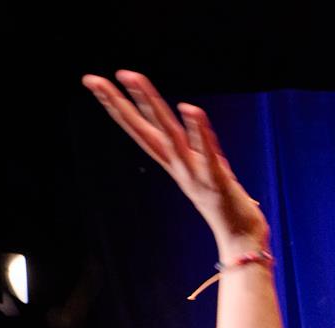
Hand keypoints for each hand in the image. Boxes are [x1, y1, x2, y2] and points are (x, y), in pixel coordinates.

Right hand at [82, 70, 268, 252]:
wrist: (242, 242)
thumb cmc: (229, 209)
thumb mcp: (208, 174)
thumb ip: (200, 154)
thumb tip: (198, 134)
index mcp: (175, 165)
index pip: (141, 132)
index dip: (118, 108)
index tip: (96, 84)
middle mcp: (179, 168)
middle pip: (144, 130)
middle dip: (118, 103)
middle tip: (92, 79)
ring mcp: (195, 174)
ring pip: (169, 135)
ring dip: (151, 105)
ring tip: (133, 77)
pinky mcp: (218, 181)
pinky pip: (206, 152)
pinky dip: (198, 131)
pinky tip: (189, 107)